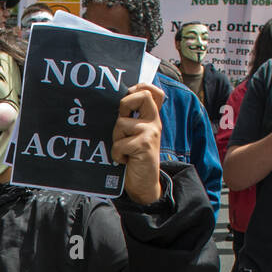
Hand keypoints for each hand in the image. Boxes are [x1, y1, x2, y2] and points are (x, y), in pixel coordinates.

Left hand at [112, 83, 164, 203]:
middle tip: (122, 124)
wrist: (144, 183)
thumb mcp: (135, 135)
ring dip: (116, 139)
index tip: (129, 94)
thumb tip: (116, 101)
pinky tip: (124, 160)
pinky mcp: (144, 145)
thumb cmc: (134, 158)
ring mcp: (151, 133)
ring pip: (121, 123)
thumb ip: (132, 119)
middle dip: (124, 105)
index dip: (140, 87)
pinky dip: (117, 154)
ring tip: (124, 150)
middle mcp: (154, 122)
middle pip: (141, 96)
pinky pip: (120, 143)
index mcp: (151, 118)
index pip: (153, 92)